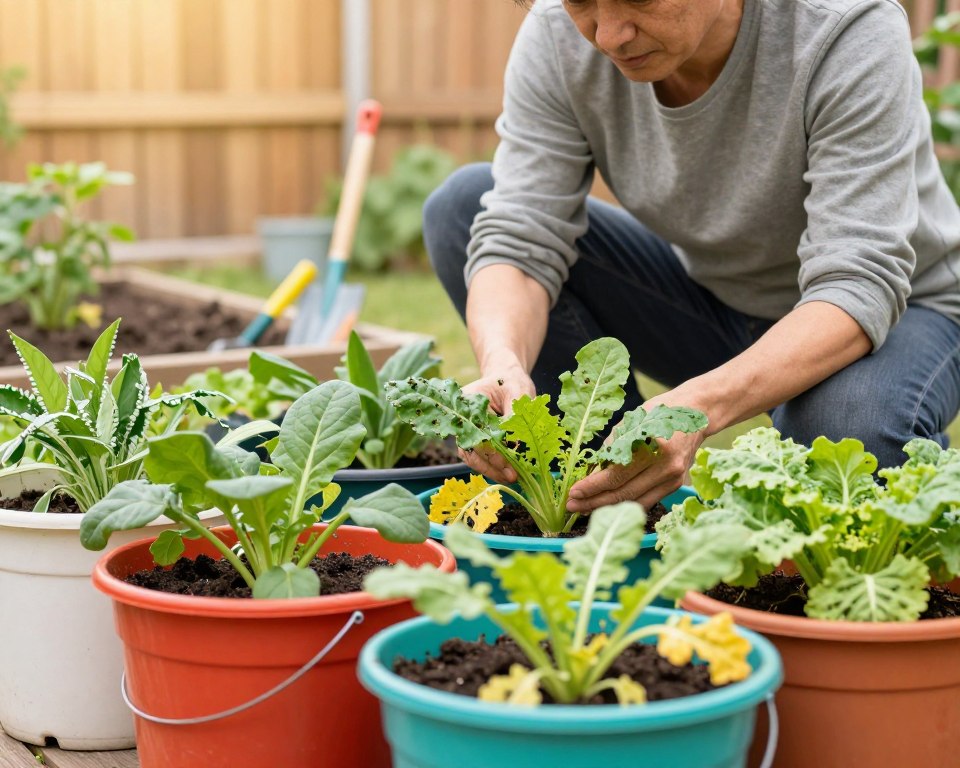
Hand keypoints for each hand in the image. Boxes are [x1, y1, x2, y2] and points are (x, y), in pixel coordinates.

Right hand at [457, 368, 535, 483]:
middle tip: (512, 476)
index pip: (475, 432)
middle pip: (470, 449)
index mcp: (466, 403)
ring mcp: (466, 431)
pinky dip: (492, 468)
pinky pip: (479, 458)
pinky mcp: (475, 440)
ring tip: (512, 479)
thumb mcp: (518, 393)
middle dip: (491, 466)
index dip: (490, 451)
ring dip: (491, 471)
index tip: (506, 464)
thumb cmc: (512, 383)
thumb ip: (515, 417)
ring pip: (472, 457)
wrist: (507, 378)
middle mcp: (462, 419)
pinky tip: (507, 474)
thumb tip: (516, 446)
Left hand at [566, 392, 706, 513]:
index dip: (592, 487)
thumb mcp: (631, 421)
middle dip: (594, 501)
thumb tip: (591, 471)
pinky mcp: (675, 485)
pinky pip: (646, 500)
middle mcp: (666, 467)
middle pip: (624, 493)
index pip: (616, 475)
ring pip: (634, 502)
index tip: (573, 492)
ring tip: (584, 509)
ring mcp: (673, 479)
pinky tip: (606, 504)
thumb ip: (611, 447)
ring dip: (607, 508)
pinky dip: (625, 504)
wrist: (696, 414)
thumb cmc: (659, 412)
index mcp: (653, 447)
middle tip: (572, 505)